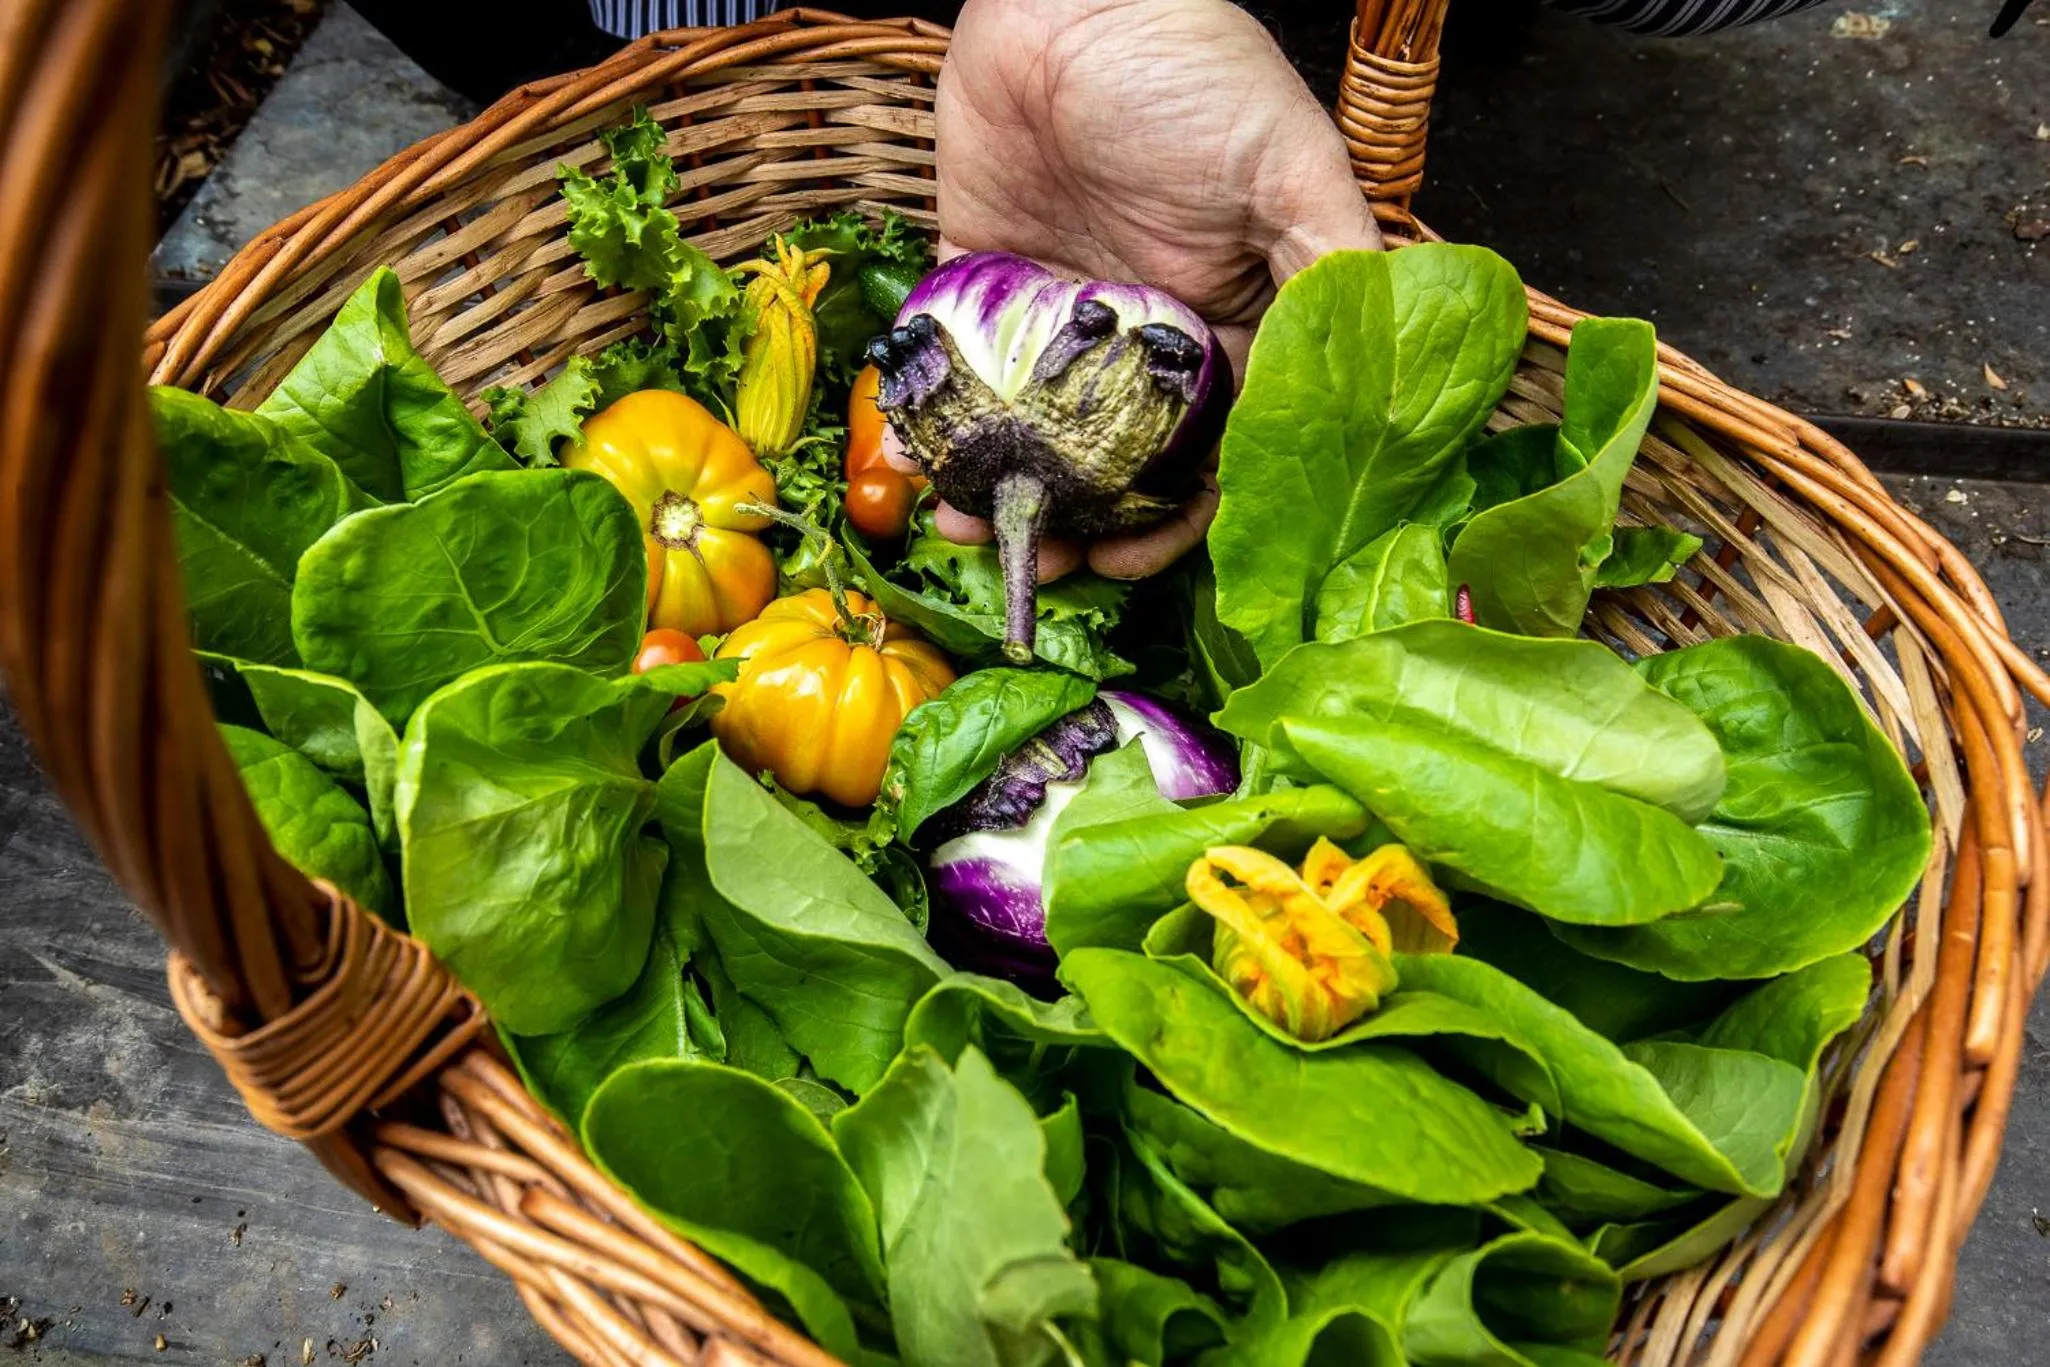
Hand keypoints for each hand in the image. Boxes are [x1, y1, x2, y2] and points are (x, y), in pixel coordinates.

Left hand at [887, 0, 1381, 580]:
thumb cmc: (1193, 70)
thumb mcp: (1287, 169)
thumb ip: (1330, 274)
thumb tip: (1363, 392)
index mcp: (1230, 325)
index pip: (1213, 454)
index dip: (1178, 517)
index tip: (1133, 556)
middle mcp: (1144, 340)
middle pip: (1117, 464)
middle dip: (1082, 524)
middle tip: (1043, 564)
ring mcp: (1061, 321)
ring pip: (1035, 437)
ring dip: (1005, 494)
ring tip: (970, 533)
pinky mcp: (983, 287)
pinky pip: (960, 378)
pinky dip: (939, 427)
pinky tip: (919, 468)